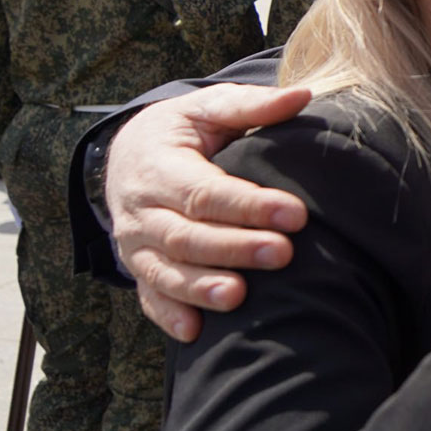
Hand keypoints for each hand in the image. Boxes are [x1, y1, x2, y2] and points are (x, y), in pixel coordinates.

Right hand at [107, 83, 311, 340]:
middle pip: (188, 235)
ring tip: (239, 297)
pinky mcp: (139, 269)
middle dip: (235, 248)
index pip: (206, 191)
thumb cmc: (182, 131)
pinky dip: (169, 316)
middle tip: (284, 255)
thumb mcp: (209, 107)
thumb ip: (252, 105)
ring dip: (201, 287)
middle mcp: (143, 210)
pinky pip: (149, 297)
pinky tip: (195, 334)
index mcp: (160, 167)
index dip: (250, 206)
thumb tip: (303, 96)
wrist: (127, 154)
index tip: (297, 215)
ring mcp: (137, 245)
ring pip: (166, 272)